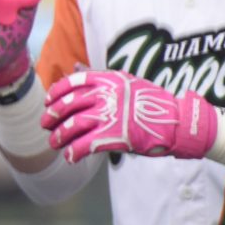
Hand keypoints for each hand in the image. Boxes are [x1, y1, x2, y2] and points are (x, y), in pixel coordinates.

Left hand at [44, 70, 216, 162]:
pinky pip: (85, 145)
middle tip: (45, 124)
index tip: (48, 102)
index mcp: (109, 79)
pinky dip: (74, 152)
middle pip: (69, 104)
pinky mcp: (115, 136)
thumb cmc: (153, 103)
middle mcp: (107, 94)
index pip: (73, 82)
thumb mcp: (126, 82)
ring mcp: (111, 115)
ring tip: (53, 143)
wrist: (178, 121)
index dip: (56, 93)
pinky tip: (70, 157)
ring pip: (73, 125)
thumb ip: (100, 77)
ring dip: (59, 136)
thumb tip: (75, 67)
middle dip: (53, 115)